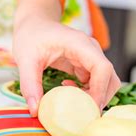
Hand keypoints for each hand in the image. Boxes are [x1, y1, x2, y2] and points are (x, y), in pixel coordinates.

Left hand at [13, 0, 120, 116]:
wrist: (34, 23)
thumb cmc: (30, 35)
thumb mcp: (25, 59)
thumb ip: (29, 84)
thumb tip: (35, 110)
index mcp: (79, 43)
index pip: (102, 67)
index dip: (99, 90)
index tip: (87, 108)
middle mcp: (90, 49)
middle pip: (110, 78)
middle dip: (100, 98)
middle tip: (80, 112)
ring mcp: (90, 56)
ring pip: (106, 82)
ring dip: (94, 96)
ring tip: (71, 99)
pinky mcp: (86, 63)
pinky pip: (95, 81)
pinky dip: (87, 92)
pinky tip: (67, 88)